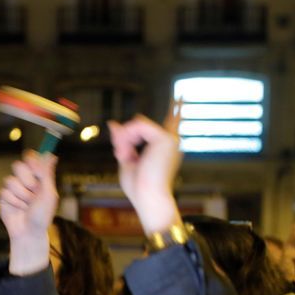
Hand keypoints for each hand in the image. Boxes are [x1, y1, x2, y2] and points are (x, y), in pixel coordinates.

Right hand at [0, 150, 58, 275]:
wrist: (30, 232)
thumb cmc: (42, 215)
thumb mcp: (48, 194)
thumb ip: (47, 175)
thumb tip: (52, 155)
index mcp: (37, 177)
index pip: (31, 158)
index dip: (31, 159)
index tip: (35, 166)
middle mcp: (24, 180)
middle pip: (18, 165)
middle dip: (27, 178)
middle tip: (34, 189)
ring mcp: (13, 188)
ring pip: (10, 180)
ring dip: (22, 194)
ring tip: (28, 205)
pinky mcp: (3, 197)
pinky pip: (5, 192)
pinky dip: (14, 202)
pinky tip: (19, 209)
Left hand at [108, 109, 182, 234]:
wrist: (148, 197)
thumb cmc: (139, 187)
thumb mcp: (126, 159)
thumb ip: (122, 141)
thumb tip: (113, 122)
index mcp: (165, 148)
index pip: (172, 123)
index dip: (177, 109)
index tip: (181, 97)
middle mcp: (170, 141)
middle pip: (139, 125)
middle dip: (124, 139)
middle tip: (121, 155)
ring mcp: (169, 138)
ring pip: (137, 123)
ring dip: (124, 139)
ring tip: (124, 156)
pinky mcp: (164, 137)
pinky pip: (138, 125)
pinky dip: (127, 137)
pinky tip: (128, 151)